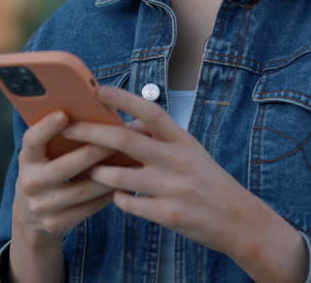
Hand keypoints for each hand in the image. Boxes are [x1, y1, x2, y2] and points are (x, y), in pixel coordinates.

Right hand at [9, 110, 116, 282]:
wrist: (30, 212)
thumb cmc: (48, 168)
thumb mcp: (45, 153)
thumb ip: (64, 136)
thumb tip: (99, 114)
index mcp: (26, 158)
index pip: (32, 141)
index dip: (45, 127)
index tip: (63, 113)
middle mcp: (29, 182)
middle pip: (63, 168)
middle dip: (92, 153)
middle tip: (118, 139)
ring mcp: (41, 206)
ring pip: (82, 190)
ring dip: (108, 176)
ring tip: (129, 163)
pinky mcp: (56, 223)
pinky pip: (88, 208)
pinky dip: (107, 196)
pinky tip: (122, 184)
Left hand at [61, 86, 307, 282]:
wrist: (241, 221)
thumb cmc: (209, 182)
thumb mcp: (190, 152)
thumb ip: (160, 139)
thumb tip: (124, 124)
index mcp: (183, 140)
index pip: (150, 111)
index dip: (123, 98)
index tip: (98, 90)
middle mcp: (177, 159)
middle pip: (124, 140)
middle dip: (90, 133)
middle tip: (69, 128)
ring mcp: (173, 188)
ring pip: (118, 176)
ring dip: (97, 173)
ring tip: (89, 171)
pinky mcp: (169, 214)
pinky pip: (128, 204)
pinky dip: (118, 199)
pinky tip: (117, 197)